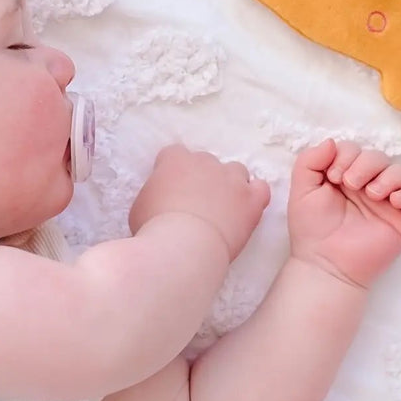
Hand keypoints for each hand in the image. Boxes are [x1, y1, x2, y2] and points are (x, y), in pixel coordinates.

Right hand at [129, 145, 271, 259]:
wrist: (183, 246)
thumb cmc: (154, 230)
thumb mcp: (139, 208)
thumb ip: (152, 196)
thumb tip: (157, 202)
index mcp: (175, 161)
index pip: (173, 154)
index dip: (173, 171)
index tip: (171, 189)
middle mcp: (205, 162)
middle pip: (206, 162)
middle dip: (203, 179)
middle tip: (196, 204)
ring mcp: (231, 178)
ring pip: (236, 171)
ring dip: (230, 186)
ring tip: (223, 209)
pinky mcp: (250, 198)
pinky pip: (260, 188)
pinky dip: (255, 196)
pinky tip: (246, 210)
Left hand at [288, 139, 400, 288]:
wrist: (324, 263)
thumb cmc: (312, 228)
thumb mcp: (302, 189)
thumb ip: (310, 160)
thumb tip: (332, 141)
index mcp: (348, 175)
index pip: (356, 150)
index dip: (347, 155)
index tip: (332, 177)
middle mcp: (371, 185)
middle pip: (380, 157)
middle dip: (365, 164)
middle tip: (350, 184)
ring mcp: (390, 202)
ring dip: (388, 177)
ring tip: (371, 194)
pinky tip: (392, 201)